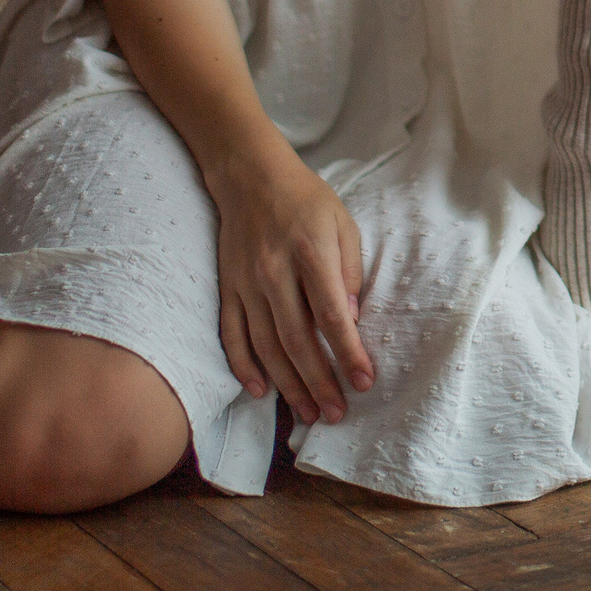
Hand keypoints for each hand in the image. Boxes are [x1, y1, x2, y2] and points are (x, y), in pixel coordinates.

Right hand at [207, 146, 372, 425]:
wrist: (251, 177)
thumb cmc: (307, 201)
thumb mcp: (344, 224)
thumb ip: (350, 271)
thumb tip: (350, 320)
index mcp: (311, 253)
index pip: (330, 314)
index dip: (347, 353)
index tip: (363, 382)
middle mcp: (274, 271)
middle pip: (296, 339)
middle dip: (319, 382)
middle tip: (336, 414)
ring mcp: (246, 283)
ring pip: (265, 345)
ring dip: (287, 385)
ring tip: (307, 412)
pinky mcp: (227, 288)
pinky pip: (232, 335)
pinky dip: (244, 366)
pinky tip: (261, 391)